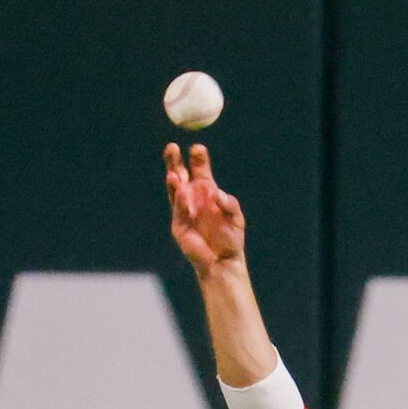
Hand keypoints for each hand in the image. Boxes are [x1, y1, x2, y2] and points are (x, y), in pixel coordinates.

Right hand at [164, 142, 244, 276]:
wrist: (223, 261)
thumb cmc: (231, 238)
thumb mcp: (236, 218)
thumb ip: (229, 204)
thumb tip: (216, 193)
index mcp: (207, 190)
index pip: (199, 168)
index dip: (198, 158)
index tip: (198, 148)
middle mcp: (192, 196)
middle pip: (180, 173)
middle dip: (174, 160)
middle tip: (172, 147)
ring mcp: (184, 209)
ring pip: (175, 190)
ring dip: (173, 180)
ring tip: (174, 174)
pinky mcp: (179, 224)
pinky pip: (179, 209)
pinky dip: (181, 201)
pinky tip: (184, 195)